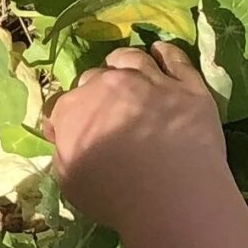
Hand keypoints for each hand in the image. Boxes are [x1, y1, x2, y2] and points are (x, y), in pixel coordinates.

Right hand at [46, 42, 231, 235]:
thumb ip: (63, 152)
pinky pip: (175, 58)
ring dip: (123, 63)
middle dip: (94, 91)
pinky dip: (165, 53)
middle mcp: (109, 85)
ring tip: (126, 70)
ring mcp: (151, 81)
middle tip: (103, 110)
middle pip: (94, 77)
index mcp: (73, 108)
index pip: (59, 105)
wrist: (173, 196)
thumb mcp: (69, 181)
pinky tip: (160, 52)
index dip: (62, 119)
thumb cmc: (115, 196)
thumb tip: (67, 139)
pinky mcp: (188, 85)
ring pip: (132, 59)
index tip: (68, 133)